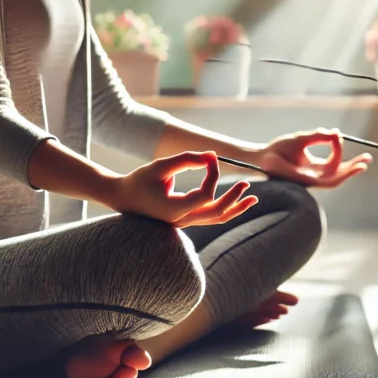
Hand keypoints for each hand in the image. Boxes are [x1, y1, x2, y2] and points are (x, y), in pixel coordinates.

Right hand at [109, 151, 257, 227]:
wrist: (123, 198)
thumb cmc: (140, 180)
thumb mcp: (161, 165)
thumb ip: (187, 160)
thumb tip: (213, 155)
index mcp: (174, 209)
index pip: (206, 195)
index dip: (213, 175)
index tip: (209, 159)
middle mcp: (182, 220)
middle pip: (216, 213)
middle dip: (234, 198)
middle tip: (247, 183)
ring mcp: (185, 223)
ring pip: (216, 218)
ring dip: (236, 208)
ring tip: (253, 198)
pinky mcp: (187, 219)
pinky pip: (211, 216)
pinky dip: (226, 208)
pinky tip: (238, 199)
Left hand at [258, 128, 372, 187]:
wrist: (265, 157)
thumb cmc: (280, 149)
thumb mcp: (304, 138)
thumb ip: (320, 136)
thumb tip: (336, 133)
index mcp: (315, 166)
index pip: (334, 161)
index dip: (340, 149)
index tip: (338, 136)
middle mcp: (316, 174)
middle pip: (340, 173)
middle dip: (354, 167)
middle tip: (368, 159)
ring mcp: (313, 179)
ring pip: (337, 179)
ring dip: (350, 172)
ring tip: (363, 165)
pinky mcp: (309, 181)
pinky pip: (328, 180)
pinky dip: (339, 174)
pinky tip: (348, 168)